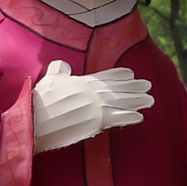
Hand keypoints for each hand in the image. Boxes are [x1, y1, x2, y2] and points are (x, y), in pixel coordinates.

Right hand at [28, 58, 153, 151]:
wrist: (37, 118)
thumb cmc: (40, 100)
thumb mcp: (49, 79)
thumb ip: (59, 70)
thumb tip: (62, 64)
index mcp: (83, 82)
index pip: (105, 77)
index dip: (119, 75)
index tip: (131, 74)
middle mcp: (92, 92)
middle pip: (118, 89)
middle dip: (134, 87)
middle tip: (148, 86)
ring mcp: (95, 106)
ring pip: (122, 102)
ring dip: (137, 101)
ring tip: (150, 100)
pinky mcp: (96, 121)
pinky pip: (118, 118)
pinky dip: (129, 117)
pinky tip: (139, 117)